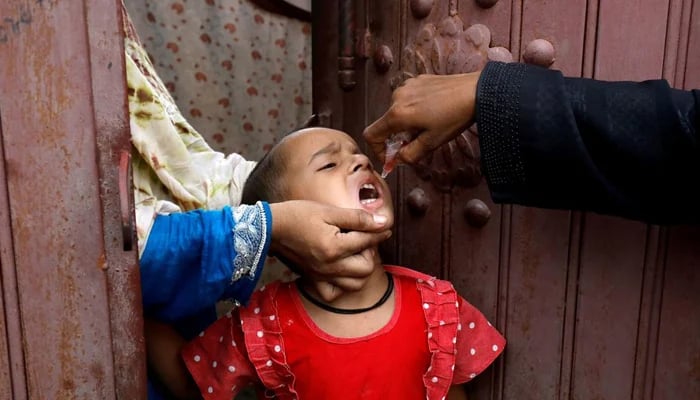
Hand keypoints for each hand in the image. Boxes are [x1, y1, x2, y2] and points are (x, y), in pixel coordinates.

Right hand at [269, 201, 391, 300]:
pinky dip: (342, 285)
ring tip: (354, 254)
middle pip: (366, 268)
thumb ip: (358, 218)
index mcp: (335, 247)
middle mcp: (330, 266)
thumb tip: (383, 221)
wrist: (269, 227)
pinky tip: (341, 271)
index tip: (384, 226)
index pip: (368, 241)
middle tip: (363, 240)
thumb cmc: (298, 214)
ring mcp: (321, 276)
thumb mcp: (329, 211)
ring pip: (355, 284)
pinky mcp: (313, 279)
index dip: (379, 231)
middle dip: (370, 253)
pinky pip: (333, 293)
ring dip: (360, 270)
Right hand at [363, 71, 479, 163]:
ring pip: (398, 111)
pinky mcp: (417, 80)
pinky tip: (434, 110)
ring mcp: (406, 86)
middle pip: (386, 123)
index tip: (391, 157)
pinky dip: (415, 109)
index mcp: (397, 115)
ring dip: (407, 122)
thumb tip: (399, 159)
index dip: (377, 150)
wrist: (476, 91)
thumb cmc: (455, 116)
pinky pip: (408, 99)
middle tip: (419, 142)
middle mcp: (397, 97)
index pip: (371, 135)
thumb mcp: (432, 142)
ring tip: (431, 124)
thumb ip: (410, 154)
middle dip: (398, 137)